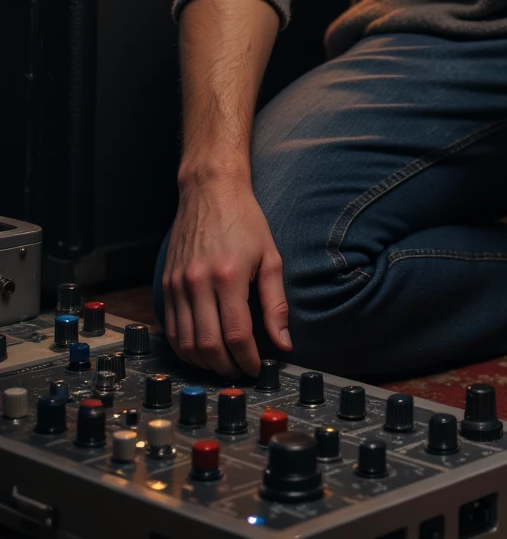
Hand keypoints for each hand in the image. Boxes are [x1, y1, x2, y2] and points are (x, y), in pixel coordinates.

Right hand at [162, 173, 290, 378]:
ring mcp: (178, 284)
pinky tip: (200, 350)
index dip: (247, 360)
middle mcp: (199, 282)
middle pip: (208, 345)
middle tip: (239, 372)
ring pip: (185, 342)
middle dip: (226, 367)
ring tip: (222, 365)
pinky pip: (170, 328)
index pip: (237, 335)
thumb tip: (284, 343)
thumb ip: (276, 304)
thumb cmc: (244, 221)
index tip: (256, 368)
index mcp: (229, 277)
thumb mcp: (270, 257)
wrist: (210, 191)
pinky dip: (184, 347)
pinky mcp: (165, 283)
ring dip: (203, 363)